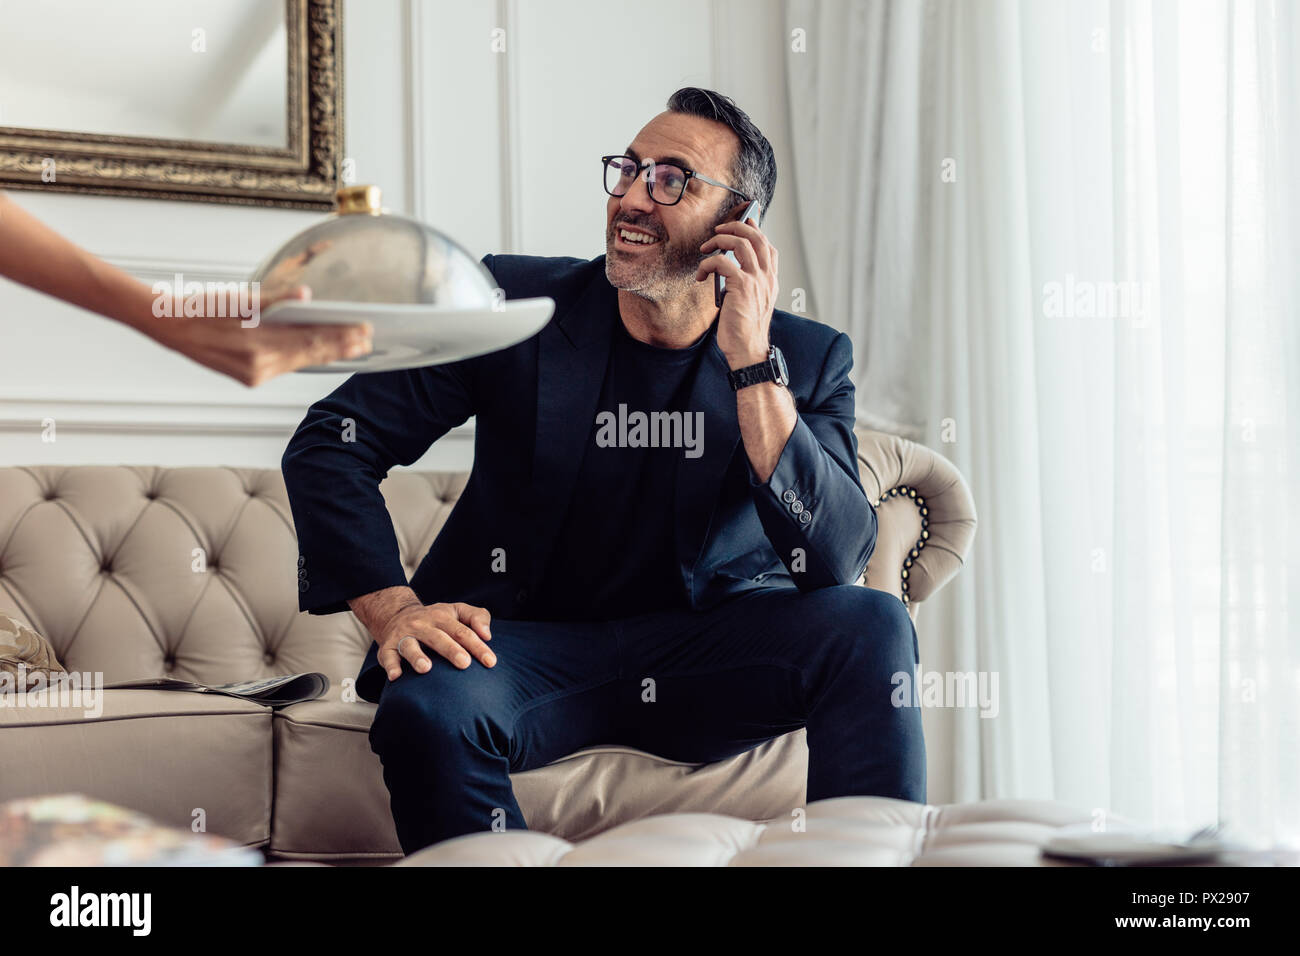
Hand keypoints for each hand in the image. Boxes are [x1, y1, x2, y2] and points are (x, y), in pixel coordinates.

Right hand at [143, 285, 372, 385]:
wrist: (169, 327)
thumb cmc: (203, 306)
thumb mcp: (238, 297)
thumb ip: (273, 298)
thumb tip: (304, 296)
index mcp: (257, 343)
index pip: (310, 338)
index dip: (340, 334)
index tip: (364, 329)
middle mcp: (258, 364)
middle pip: (310, 353)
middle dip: (342, 346)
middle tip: (368, 340)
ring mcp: (254, 374)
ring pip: (300, 363)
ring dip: (329, 355)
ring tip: (354, 349)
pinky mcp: (249, 378)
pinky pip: (286, 367)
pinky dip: (307, 360)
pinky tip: (322, 355)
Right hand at [376, 601, 495, 679]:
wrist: (396, 614)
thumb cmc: (436, 618)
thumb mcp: (457, 610)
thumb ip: (478, 617)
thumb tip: (488, 635)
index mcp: (442, 617)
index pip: (462, 631)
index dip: (477, 646)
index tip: (491, 662)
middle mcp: (422, 625)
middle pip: (438, 637)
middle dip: (451, 650)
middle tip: (465, 663)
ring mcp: (403, 635)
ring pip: (409, 645)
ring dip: (417, 656)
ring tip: (426, 668)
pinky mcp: (387, 647)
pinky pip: (387, 656)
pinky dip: (391, 666)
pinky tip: (396, 676)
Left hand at [694, 205, 778, 367]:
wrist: (748, 350)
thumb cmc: (745, 330)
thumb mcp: (752, 303)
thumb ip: (748, 284)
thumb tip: (728, 268)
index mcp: (771, 281)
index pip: (769, 247)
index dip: (756, 230)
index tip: (745, 221)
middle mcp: (767, 277)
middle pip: (756, 237)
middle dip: (736, 227)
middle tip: (719, 231)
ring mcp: (756, 281)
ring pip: (740, 243)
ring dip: (719, 240)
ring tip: (706, 248)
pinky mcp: (742, 287)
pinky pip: (721, 263)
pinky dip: (707, 264)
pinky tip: (700, 275)